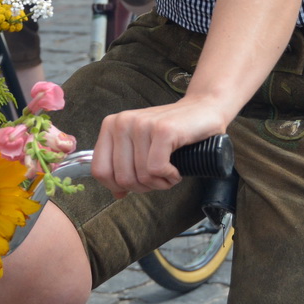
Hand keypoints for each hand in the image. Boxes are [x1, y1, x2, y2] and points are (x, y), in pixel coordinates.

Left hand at [91, 98, 228, 198]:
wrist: (203, 111)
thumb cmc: (172, 134)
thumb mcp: (140, 147)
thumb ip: (124, 167)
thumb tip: (116, 193)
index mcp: (111, 126)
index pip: (100, 170)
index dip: (117, 186)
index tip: (136, 183)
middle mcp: (122, 122)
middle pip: (122, 178)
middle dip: (144, 187)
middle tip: (159, 178)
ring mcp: (142, 124)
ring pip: (141, 176)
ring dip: (160, 183)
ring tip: (170, 172)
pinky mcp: (163, 130)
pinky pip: (157, 169)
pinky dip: (170, 177)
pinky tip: (176, 170)